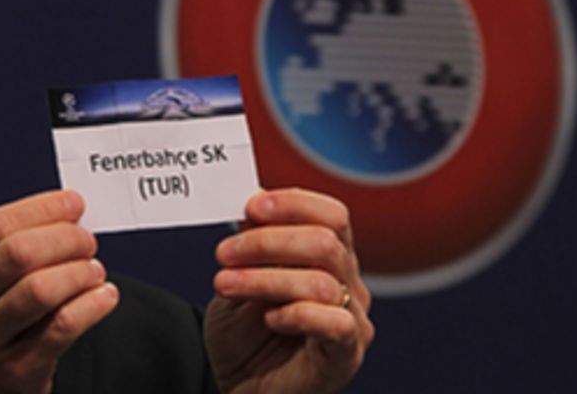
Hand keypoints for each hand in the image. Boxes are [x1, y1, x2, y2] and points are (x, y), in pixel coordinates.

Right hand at [0, 190, 118, 393]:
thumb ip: (4, 248)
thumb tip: (65, 213)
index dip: (41, 209)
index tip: (72, 203)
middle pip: (19, 253)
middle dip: (65, 238)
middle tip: (86, 241)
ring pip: (40, 289)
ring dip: (79, 272)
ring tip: (93, 270)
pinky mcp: (17, 370)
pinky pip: (62, 327)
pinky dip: (92, 305)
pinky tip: (103, 296)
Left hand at [205, 188, 373, 393]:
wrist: (241, 388)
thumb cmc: (244, 335)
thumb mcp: (240, 279)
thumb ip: (251, 244)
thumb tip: (252, 201)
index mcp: (329, 257)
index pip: (331, 215)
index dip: (293, 203)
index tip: (250, 206)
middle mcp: (349, 283)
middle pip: (325, 242)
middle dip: (267, 241)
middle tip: (224, 252)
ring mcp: (353, 320)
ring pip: (320, 280)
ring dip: (264, 278)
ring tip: (223, 283)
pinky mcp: (345, 355)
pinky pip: (335, 323)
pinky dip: (296, 314)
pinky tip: (268, 318)